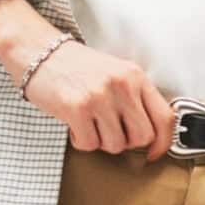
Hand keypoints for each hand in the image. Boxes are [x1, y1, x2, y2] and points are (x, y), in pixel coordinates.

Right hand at [0, 0, 174, 156]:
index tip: (153, 153)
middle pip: (142, 137)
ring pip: (115, 145)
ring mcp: (99, 96)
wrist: (39, 51)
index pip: (165, 118)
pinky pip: (90, 145)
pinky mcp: (77, 108)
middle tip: (109, 131)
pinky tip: (74, 125)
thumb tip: (150, 136)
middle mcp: (122, 85)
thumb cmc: (77, 68)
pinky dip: (81, 141)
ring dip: (101, 141)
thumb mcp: (115, 74)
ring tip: (89, 123)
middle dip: (127, 142)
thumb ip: (135, 99)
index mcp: (135, 76)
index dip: (163, 143)